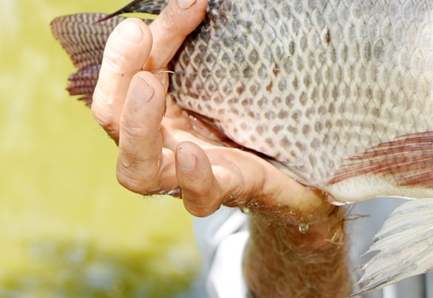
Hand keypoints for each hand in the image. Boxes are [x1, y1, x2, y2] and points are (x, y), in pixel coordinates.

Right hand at [92, 0, 329, 220]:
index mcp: (152, 117)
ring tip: (149, 84)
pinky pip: (199, 196)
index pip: (122, 83)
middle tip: (137, 34)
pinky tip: (192, 153)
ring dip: (138, 124)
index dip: (125, 52)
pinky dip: (193, 177)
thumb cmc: (249, 124)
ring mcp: (186, 177)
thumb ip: (197, 45)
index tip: (139, 22)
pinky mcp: (225, 192)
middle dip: (119, 74)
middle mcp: (159, 149)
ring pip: (137, 170)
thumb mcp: (219, 79)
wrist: (298, 175)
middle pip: (114, 120)